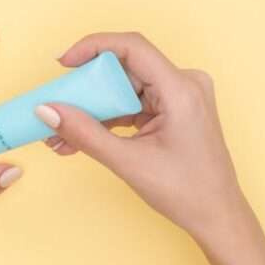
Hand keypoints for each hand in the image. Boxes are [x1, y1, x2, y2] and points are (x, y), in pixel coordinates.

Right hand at [38, 32, 247, 245]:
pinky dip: (109, 120)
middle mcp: (185, 85)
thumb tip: (48, 111)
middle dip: (87, 90)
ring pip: (126, 89)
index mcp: (182, 90)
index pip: (132, 47)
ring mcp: (181, 97)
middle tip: (56, 107)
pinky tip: (81, 138)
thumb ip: (84, 133)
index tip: (63, 63)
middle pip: (125, 70)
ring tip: (60, 135)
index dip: (93, 47)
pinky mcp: (175, 111)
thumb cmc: (187, 192)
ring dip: (93, 110)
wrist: (217, 217)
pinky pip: (134, 104)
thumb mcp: (128, 162)